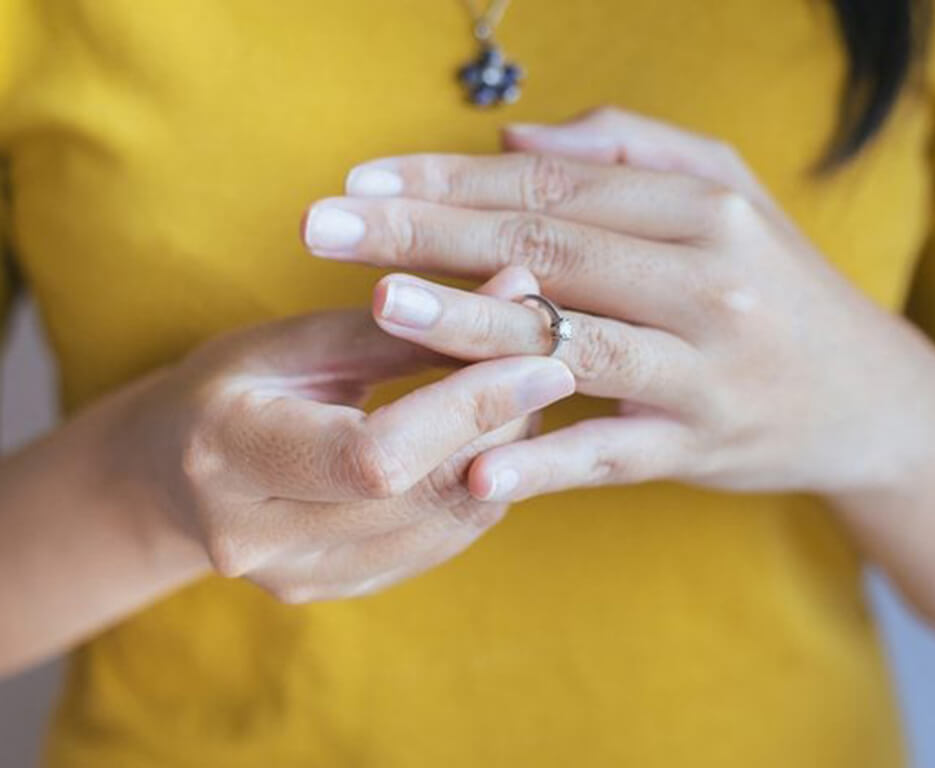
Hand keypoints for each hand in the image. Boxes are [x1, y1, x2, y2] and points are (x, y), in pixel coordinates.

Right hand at [116, 268, 573, 601]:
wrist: (174, 475)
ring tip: (521, 398)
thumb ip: (406, 324)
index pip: (375, 452)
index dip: (471, 409)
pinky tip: (490, 443)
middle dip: (503, 427)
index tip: (545, 361)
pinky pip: (438, 545)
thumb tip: (519, 289)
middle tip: (546, 367)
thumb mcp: (298, 340)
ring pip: (445, 526)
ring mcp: (298, 576)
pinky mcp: (336, 589)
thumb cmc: (233, 386)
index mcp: (229, 452)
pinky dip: (481, 491)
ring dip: (505, 459)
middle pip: (423, 493)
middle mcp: (258, 537)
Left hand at [301, 107, 934, 506]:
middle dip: (426, 234)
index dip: (450, 177)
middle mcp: (704, 282)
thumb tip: (514, 136)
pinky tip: (474, 465)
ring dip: (469, 328)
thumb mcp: (729, 194)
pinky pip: (609, 454)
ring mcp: (703, 372)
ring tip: (380, 307)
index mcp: (700, 208)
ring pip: (567, 344)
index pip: (552, 183)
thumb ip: (630, 151)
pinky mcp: (700, 447)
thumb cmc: (780, 284)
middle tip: (324, 226)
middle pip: (545, 249)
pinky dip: (544, 458)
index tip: (361, 180)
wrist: (869, 397)